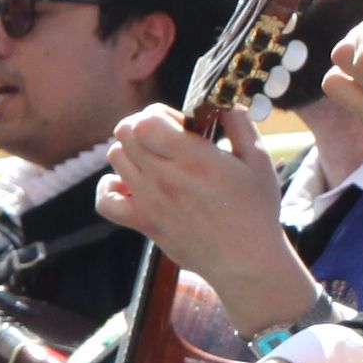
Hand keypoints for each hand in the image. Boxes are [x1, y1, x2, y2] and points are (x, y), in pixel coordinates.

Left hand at [101, 103, 316, 329]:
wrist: (246, 262)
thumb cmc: (256, 210)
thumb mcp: (258, 159)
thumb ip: (238, 123)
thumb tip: (220, 100)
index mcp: (193, 159)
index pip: (144, 120)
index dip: (157, 114)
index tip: (179, 124)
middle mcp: (164, 178)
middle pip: (125, 134)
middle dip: (144, 127)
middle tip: (168, 140)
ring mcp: (149, 202)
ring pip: (115, 158)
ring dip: (132, 152)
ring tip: (157, 162)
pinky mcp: (142, 223)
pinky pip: (105, 200)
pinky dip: (110, 187)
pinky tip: (130, 185)